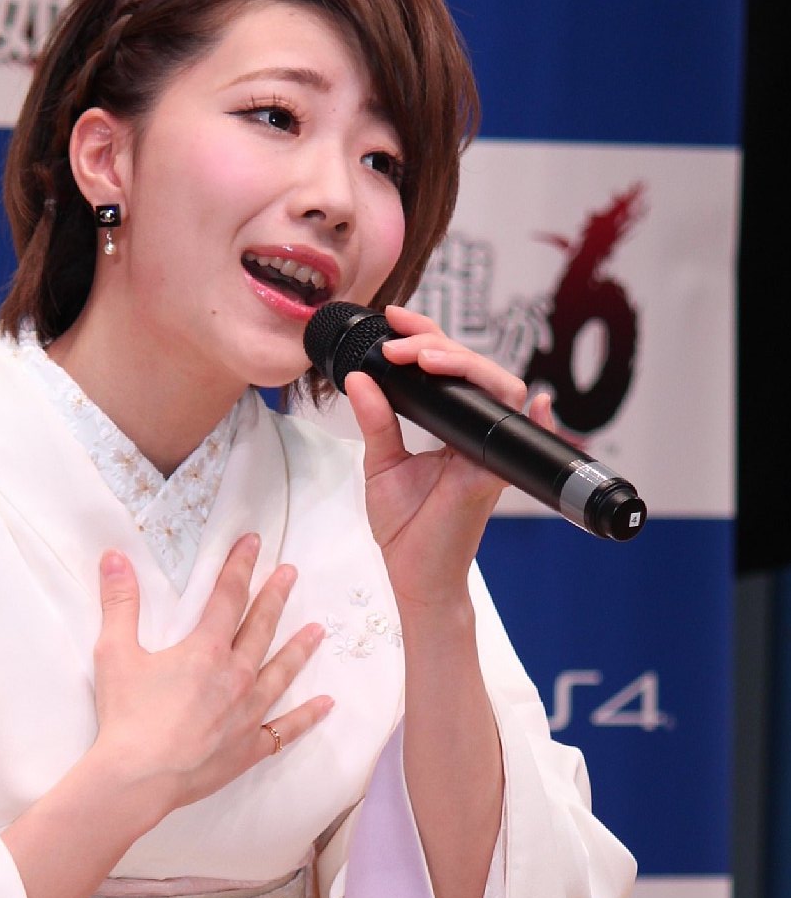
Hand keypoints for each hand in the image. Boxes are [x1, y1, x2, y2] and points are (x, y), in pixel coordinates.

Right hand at [92, 535, 331, 814]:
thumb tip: (114, 557)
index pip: (228, 596)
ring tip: (318, 631)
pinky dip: (308, 716)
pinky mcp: (249, 747)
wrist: (139, 778)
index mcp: (206, 650)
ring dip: (299, 649)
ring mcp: (248, 713)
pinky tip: (326, 705)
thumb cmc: (127, 716)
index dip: (240, 566)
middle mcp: (236, 676)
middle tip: (291, 574)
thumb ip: (119, 602)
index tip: (253, 543)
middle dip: (275, 597)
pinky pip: (286, 728)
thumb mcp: (115, 652)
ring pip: (281, 672)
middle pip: (261, 628)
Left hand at [345, 303, 553, 614]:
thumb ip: (375, 421)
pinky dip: (537, 421)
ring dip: (464, 366)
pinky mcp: (494, 478)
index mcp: (450, 426)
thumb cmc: (406, 528)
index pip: (446, 368)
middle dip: (436, 343)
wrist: (415, 577)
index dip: (426, 337)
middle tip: (397, 342)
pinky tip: (537, 403)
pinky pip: (522, 445)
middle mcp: (475, 433)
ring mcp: (489, 452)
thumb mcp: (381, 465)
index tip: (393, 320)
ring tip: (424, 358)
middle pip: (474, 369)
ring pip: (500, 391)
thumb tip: (359, 378)